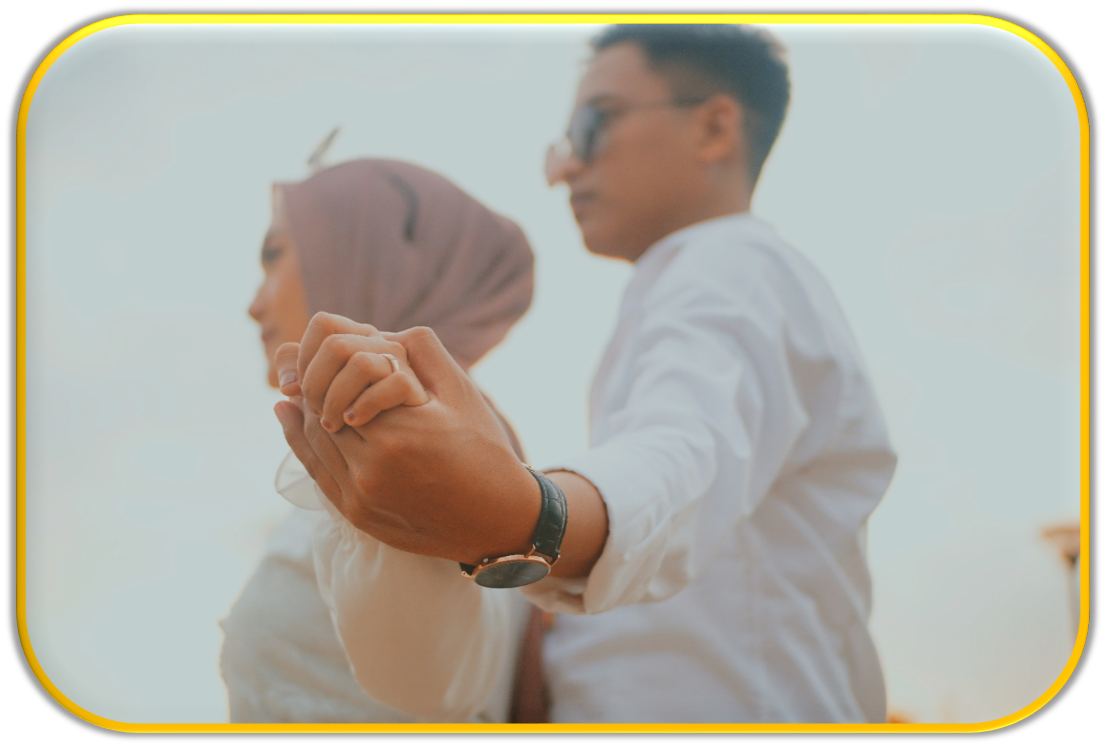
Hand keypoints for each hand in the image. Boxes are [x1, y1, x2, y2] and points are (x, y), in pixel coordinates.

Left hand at [275, 324, 541, 565]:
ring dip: (309, 417)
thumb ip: (421, 353)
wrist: (496, 519)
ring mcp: (361, 499)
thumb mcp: (459, 393)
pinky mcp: (357, 517)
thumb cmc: (484, 450)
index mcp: (397, 435)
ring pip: (314, 446)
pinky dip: (305, 446)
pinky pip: (317, 476)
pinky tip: (297, 421)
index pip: (336, 388)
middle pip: (319, 417)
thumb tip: (378, 331)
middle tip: (315, 370)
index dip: (328, 367)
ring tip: (315, 395)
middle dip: (316, 390)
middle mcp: (371, 471)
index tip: (332, 354)